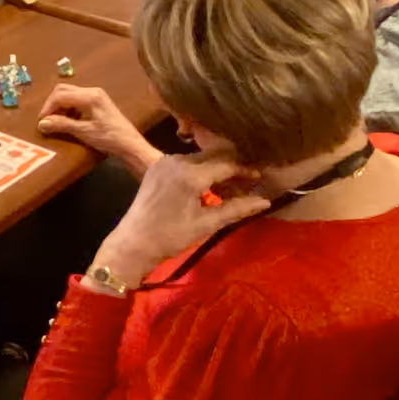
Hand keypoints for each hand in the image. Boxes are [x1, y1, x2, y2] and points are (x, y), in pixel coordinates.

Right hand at [37, 83, 141, 161]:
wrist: (130, 145)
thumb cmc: (108, 138)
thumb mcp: (84, 132)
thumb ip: (62, 125)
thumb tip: (42, 123)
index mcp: (89, 96)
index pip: (60, 95)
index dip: (48, 107)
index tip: (41, 122)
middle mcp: (92, 91)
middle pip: (63, 90)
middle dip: (52, 104)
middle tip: (46, 120)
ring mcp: (96, 95)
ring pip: (70, 94)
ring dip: (60, 106)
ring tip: (56, 122)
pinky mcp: (98, 102)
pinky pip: (77, 100)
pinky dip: (69, 108)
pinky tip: (68, 121)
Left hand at [94, 152, 271, 281]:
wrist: (134, 242)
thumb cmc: (171, 236)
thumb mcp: (207, 223)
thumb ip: (237, 209)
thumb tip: (264, 202)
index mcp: (190, 174)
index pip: (226, 165)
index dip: (245, 171)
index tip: (260, 178)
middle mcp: (177, 161)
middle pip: (213, 157)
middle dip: (232, 169)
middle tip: (248, 184)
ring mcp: (164, 162)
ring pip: (200, 159)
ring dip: (216, 170)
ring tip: (230, 189)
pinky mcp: (157, 167)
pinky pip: (185, 163)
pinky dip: (200, 171)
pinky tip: (207, 187)